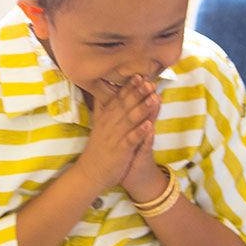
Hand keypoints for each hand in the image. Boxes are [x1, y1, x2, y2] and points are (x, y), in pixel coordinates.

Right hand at [75, 74, 160, 190]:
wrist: (91, 172)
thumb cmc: (99, 146)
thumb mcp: (98, 123)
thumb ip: (102, 106)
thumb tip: (101, 87)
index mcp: (106, 116)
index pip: (118, 97)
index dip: (129, 86)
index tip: (139, 74)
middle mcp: (110, 124)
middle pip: (125, 105)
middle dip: (138, 93)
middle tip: (149, 80)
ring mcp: (115, 137)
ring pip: (130, 120)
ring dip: (142, 108)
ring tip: (154, 97)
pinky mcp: (120, 151)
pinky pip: (131, 140)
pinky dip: (139, 132)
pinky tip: (149, 125)